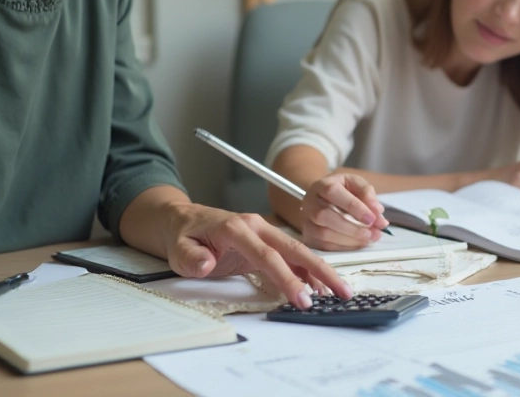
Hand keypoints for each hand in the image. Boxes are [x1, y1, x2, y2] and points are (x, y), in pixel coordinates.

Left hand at [161, 202, 351, 308]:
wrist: (182, 221)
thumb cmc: (182, 235)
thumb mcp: (178, 248)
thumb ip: (192, 257)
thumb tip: (205, 265)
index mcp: (237, 227)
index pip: (267, 255)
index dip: (286, 278)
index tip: (301, 298)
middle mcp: (256, 226)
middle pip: (294, 249)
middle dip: (320, 271)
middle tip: (340, 292)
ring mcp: (263, 232)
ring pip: (297, 252)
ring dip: (318, 272)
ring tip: (337, 293)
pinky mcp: (265, 242)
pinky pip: (289, 257)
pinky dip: (305, 272)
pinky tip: (317, 287)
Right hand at [299, 173, 389, 250]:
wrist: (323, 200)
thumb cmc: (342, 191)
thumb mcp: (355, 184)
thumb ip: (367, 193)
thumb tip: (377, 211)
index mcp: (321, 185)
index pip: (333, 192)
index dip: (353, 206)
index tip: (372, 218)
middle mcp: (309, 203)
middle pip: (325, 215)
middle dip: (353, 227)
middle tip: (374, 233)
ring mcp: (306, 222)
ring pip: (324, 234)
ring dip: (351, 240)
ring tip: (370, 238)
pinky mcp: (309, 238)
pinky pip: (325, 246)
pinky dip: (345, 247)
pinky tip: (359, 243)